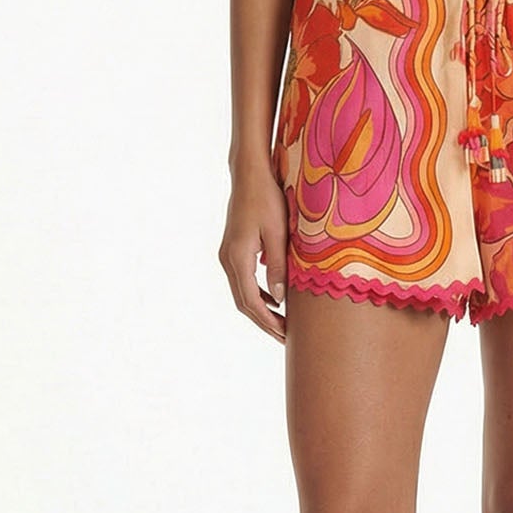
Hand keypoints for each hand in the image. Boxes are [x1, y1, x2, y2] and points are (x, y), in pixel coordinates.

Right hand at [218, 163, 289, 342]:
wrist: (249, 175)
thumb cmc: (267, 199)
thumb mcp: (278, 233)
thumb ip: (278, 267)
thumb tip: (280, 300)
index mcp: (238, 257)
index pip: (251, 301)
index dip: (268, 321)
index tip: (285, 335)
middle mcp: (227, 259)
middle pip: (243, 302)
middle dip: (264, 322)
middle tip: (286, 337)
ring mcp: (227, 255)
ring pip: (241, 293)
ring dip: (260, 310)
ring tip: (282, 323)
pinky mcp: (232, 249)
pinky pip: (242, 280)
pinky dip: (256, 294)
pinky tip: (273, 299)